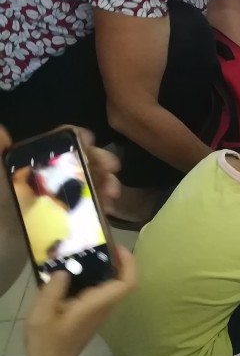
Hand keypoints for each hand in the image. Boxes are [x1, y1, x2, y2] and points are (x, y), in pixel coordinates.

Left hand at [1, 125, 120, 211]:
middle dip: (99, 163)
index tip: (92, 144)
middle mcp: (43, 182)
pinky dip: (102, 206)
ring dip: (106, 184)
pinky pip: (88, 209)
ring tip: (114, 195)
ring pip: (88, 185)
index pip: (56, 146)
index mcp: (28, 169)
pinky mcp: (64, 224)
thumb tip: (3, 131)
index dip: (76, 140)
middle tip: (114, 172)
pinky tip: (109, 210)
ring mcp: (55, 204)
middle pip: (78, 163)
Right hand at [27, 248, 136, 355]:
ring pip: (114, 285)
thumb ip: (52, 291)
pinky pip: (102, 289)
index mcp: (96, 305)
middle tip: (101, 244)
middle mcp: (104, 306)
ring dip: (108, 267)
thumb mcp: (41, 316)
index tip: (118, 248)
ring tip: (88, 251)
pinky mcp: (94, 312)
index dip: (129, 264)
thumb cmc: (47, 342)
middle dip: (119, 260)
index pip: (126, 284)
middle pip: (124, 281)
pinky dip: (97, 276)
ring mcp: (101, 310)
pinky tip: (77, 269)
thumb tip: (64, 270)